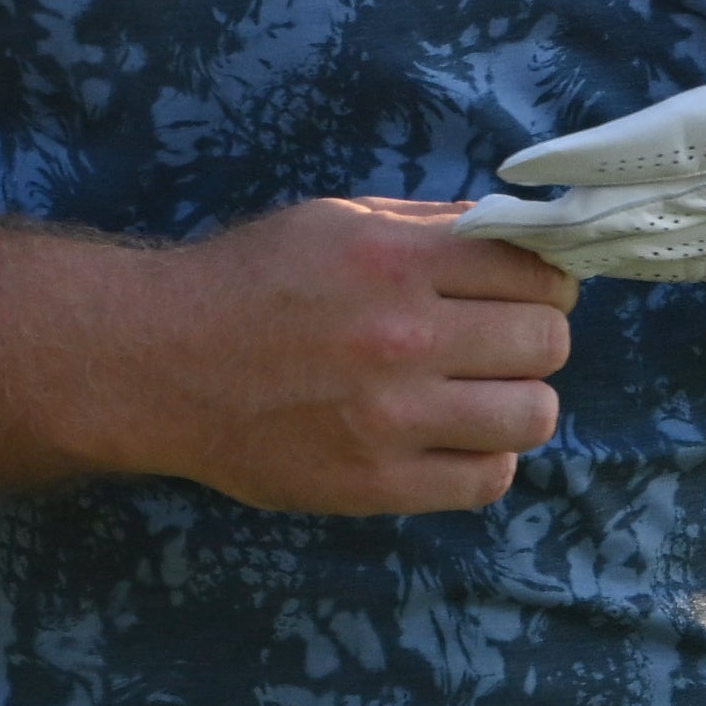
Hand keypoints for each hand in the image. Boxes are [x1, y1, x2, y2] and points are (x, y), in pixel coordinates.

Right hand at [94, 198, 575, 514]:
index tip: (523, 291)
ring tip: (479, 393)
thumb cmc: (247, 281)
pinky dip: (485, 458)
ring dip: (517, 400)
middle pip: (546, 342)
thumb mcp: (334, 222)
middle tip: (498, 341)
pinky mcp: (377, 483)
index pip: (534, 271)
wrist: (158, 363)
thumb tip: (517, 234)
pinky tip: (451, 437)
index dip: (542, 280)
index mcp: (395, 260)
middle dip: (533, 337)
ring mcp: (393, 418)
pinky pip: (488, 479)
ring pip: (534, 415)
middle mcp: (403, 337)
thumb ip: (428, 227)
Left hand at [460, 0, 705, 334]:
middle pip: (656, 213)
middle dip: (561, 226)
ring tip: (531, 258)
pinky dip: (677, 274)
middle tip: (479, 233)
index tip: (513, 168)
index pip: (660, 142)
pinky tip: (637, 280)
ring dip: (603, 256)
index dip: (581, 159)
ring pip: (686, 253)